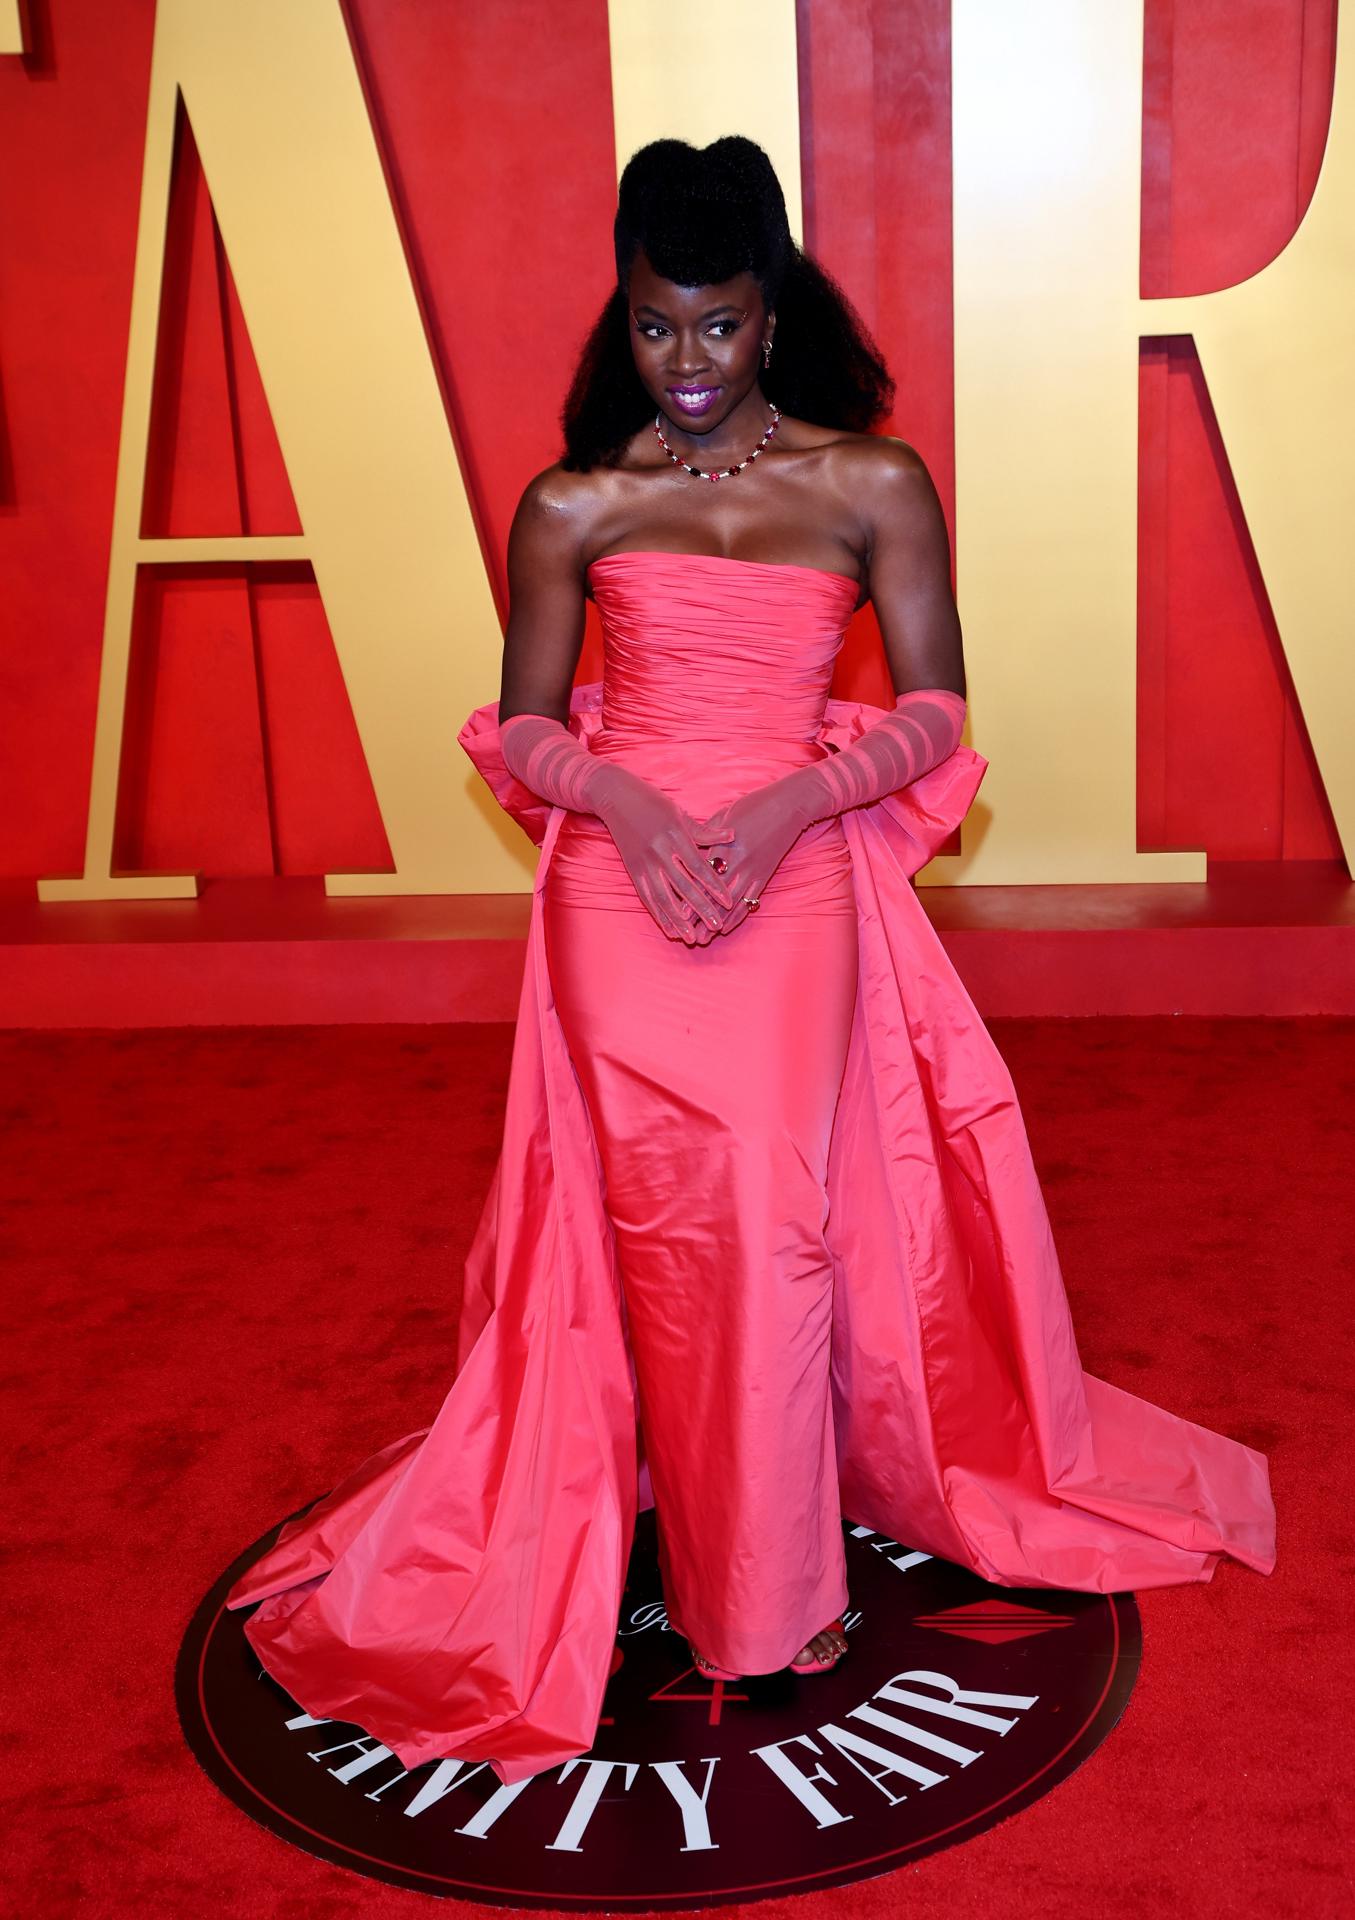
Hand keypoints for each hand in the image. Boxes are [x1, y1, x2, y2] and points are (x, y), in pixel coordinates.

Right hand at [591, 765, 737, 943]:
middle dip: (701, 909)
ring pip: (664, 898)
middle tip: (715, 927)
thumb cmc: (654, 802)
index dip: (714, 887)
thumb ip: (705, 831)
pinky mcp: (633, 870)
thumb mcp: (680, 813)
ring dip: (678, 920)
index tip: (728, 903)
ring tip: (691, 938)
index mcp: (675, 836)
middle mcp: (660, 852)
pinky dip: (659, 915)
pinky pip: (647, 897)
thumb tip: (732, 836)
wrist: (616, 797)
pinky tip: (669, 930)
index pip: (699, 867)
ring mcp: (644, 863)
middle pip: (684, 887)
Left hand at [692, 777, 821, 935]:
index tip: (676, 913)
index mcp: (725, 845)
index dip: (689, 897)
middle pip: (715, 896)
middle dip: (699, 917)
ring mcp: (753, 871)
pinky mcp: (765, 875)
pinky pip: (750, 901)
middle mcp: (739, 862)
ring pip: (732, 904)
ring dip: (716, 923)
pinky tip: (726, 927)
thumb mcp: (724, 815)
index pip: (703, 877)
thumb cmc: (754, 805)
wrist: (790, 806)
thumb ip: (706, 834)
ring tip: (703, 939)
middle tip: (685, 935)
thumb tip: (686, 847)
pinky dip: (737, 916)